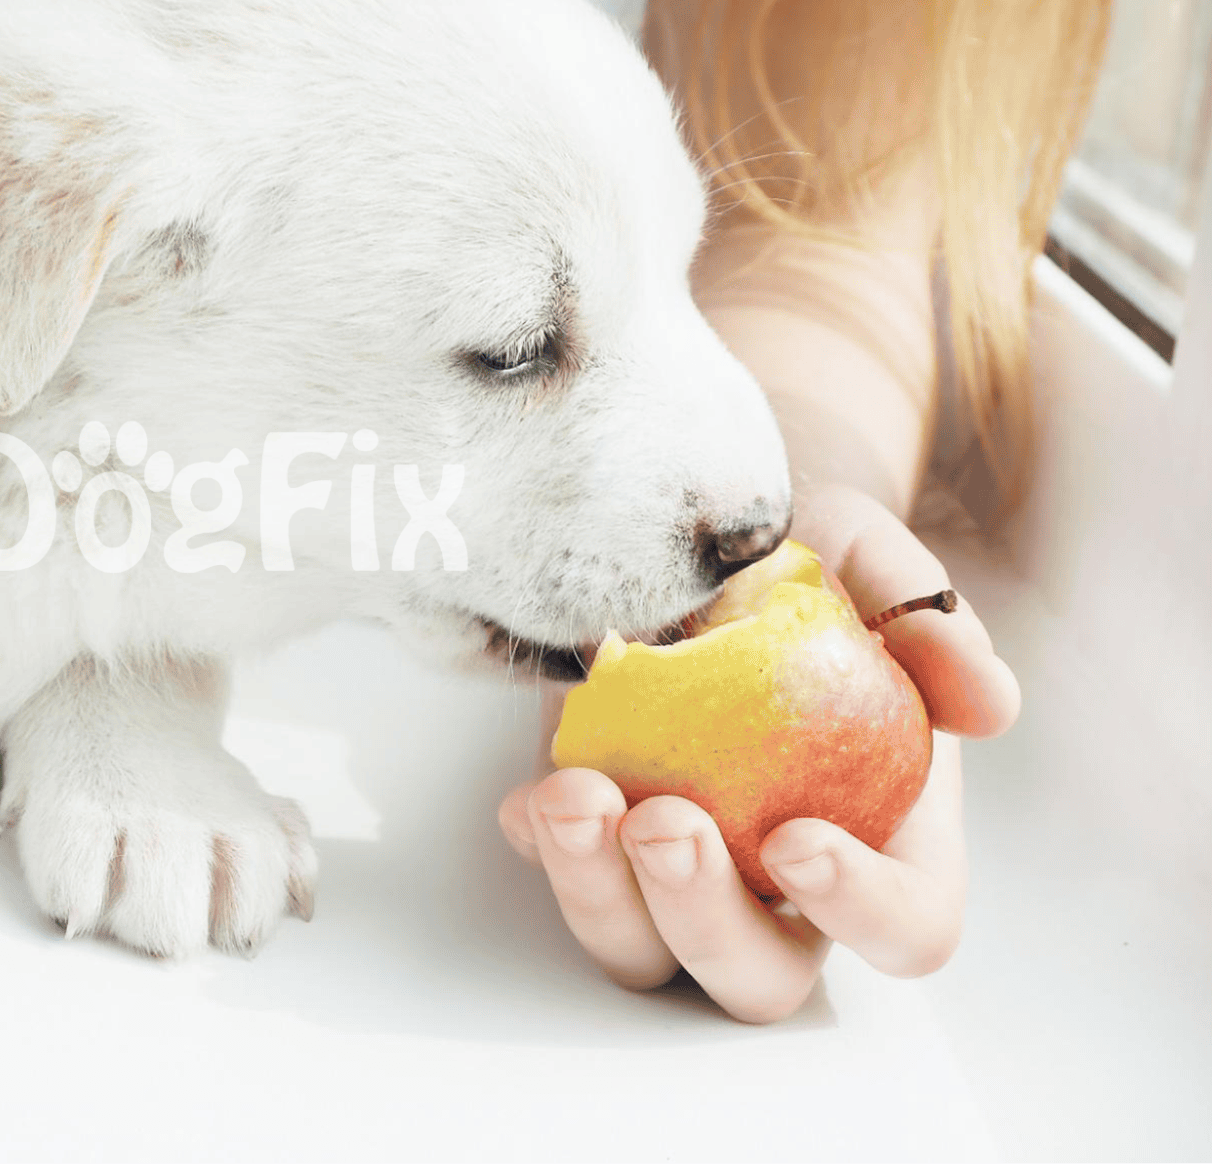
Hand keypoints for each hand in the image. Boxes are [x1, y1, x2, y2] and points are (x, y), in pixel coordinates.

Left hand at [498, 482, 1019, 1021]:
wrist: (707, 537)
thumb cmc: (813, 562)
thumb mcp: (873, 560)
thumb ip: (933, 623)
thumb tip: (989, 705)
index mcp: (888, 837)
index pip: (906, 928)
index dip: (860, 911)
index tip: (796, 838)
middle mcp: (781, 883)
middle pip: (758, 979)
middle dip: (703, 919)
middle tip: (664, 822)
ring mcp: (681, 872)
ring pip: (642, 954)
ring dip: (598, 892)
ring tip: (573, 794)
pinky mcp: (595, 836)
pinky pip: (560, 881)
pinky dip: (540, 849)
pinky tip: (528, 797)